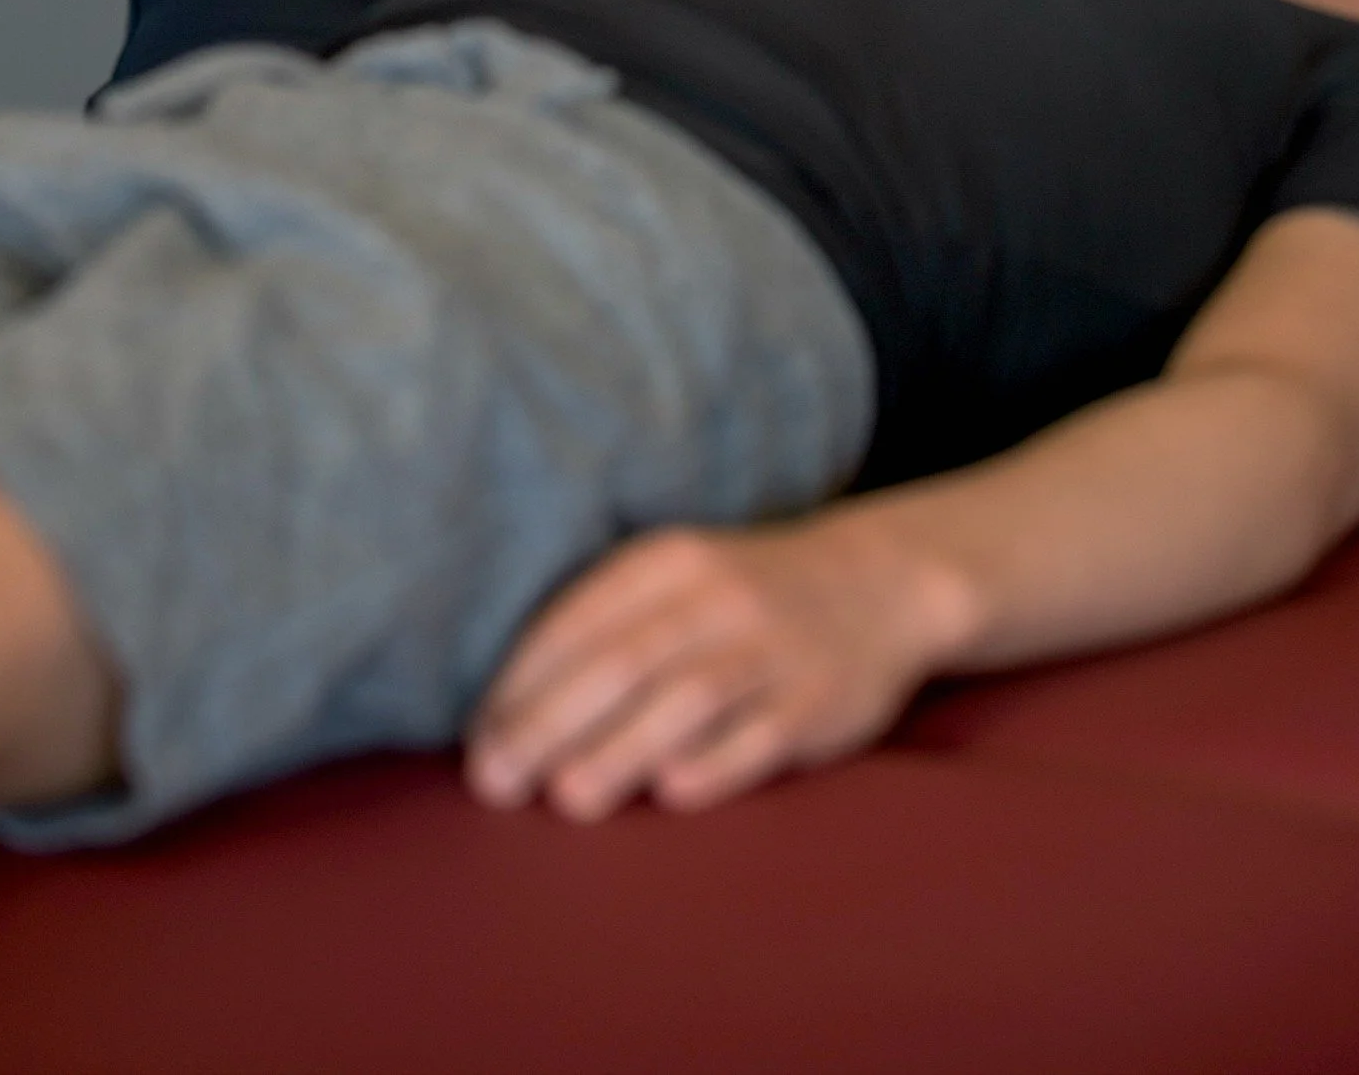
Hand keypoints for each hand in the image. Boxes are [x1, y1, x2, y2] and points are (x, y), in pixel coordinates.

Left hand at [465, 506, 970, 820]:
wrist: (879, 583)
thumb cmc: (742, 599)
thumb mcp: (676, 582)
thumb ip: (603, 632)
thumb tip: (505, 717)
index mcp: (667, 561)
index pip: (579, 619)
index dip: (522, 684)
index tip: (479, 742)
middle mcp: (717, 596)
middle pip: (624, 661)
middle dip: (551, 723)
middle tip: (497, 781)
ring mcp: (772, 647)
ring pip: (688, 698)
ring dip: (623, 748)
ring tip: (567, 798)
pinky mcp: (817, 700)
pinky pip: (762, 734)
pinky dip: (718, 762)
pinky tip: (674, 792)